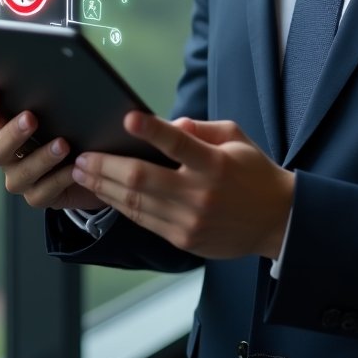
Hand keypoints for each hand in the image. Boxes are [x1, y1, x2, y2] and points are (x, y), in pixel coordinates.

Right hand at [0, 89, 106, 212]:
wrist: (94, 167)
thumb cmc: (76, 131)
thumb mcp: (66, 112)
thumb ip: (56, 100)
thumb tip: (64, 78)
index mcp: (9, 127)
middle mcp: (9, 155)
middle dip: (13, 133)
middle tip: (30, 118)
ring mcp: (21, 178)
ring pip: (22, 172)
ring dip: (42, 158)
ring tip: (63, 144)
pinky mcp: (38, 197)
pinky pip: (44, 191)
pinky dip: (60, 178)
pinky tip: (75, 168)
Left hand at [71, 113, 294, 260]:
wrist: (276, 221)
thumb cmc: (253, 171)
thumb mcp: (235, 137)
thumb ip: (200, 129)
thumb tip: (169, 124)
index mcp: (215, 163)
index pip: (179, 144)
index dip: (152, 131)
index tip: (128, 118)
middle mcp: (200, 194)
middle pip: (142, 179)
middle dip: (105, 167)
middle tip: (81, 157)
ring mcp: (189, 221)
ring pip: (136, 203)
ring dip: (104, 188)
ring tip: (82, 174)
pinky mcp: (183, 239)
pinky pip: (144, 221)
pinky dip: (120, 206)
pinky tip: (106, 193)